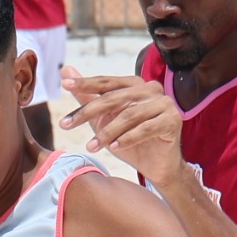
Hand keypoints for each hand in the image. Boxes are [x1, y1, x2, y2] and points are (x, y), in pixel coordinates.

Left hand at [56, 66, 185, 184]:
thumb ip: (87, 96)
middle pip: (114, 98)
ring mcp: (164, 104)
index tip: (64, 85)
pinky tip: (114, 148)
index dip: (85, 83)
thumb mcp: (104, 119)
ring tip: (90, 146)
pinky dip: (127, 138)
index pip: (106, 82)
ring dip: (107, 132)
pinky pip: (146, 128)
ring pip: (129, 115)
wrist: (158, 167)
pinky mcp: (173, 120)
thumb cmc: (131, 141)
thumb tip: (65, 70)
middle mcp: (151, 89)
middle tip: (65, 125)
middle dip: (88, 112)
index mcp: (135, 85)